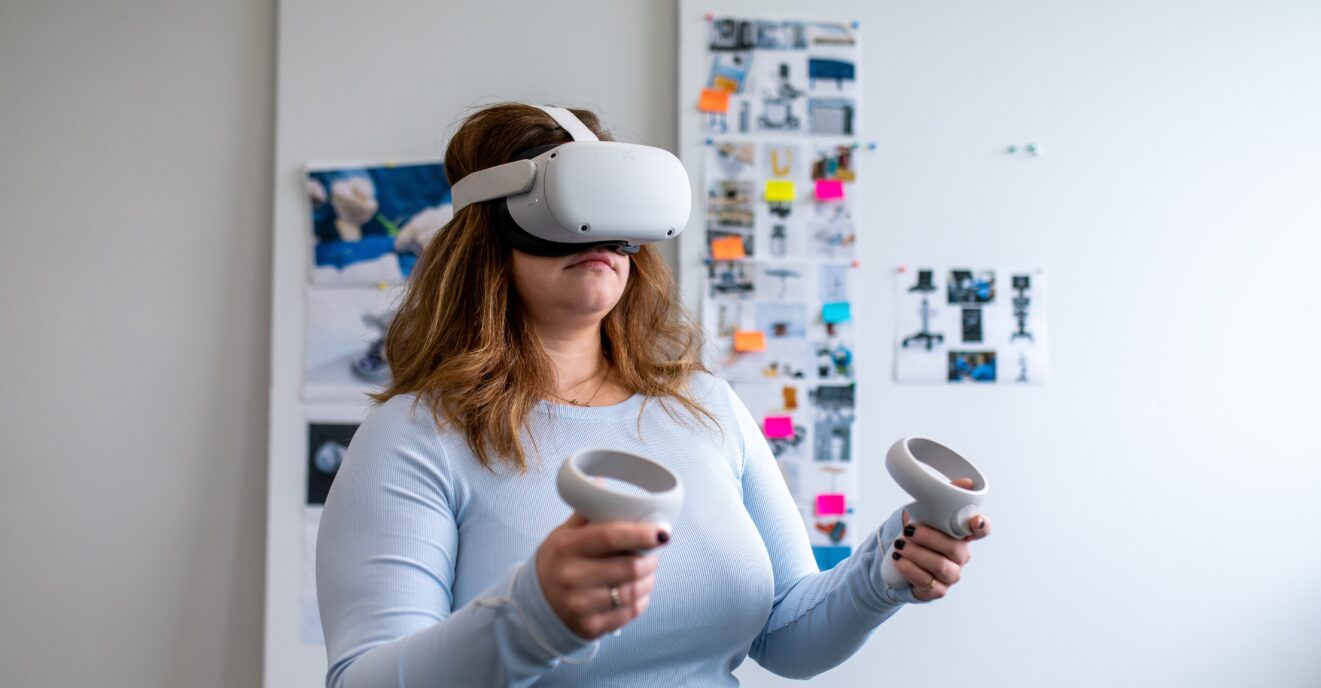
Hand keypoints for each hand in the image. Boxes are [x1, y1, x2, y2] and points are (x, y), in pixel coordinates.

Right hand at [535, 513, 667, 639]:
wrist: (536, 604)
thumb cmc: (557, 562)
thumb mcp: (563, 534)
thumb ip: (587, 512)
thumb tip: (602, 482)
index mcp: (566, 547)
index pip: (611, 537)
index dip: (641, 533)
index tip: (662, 532)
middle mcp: (571, 577)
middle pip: (629, 567)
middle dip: (650, 559)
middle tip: (653, 553)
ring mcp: (580, 605)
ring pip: (633, 591)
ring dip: (648, 579)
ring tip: (646, 572)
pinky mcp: (590, 627)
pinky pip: (630, 612)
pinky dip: (641, 600)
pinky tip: (637, 591)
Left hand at [892, 477, 990, 601]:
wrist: (896, 560)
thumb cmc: (915, 534)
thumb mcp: (924, 513)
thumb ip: (942, 498)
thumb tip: (967, 482)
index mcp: (961, 535)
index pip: (981, 530)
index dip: (981, 526)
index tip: (975, 520)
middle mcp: (961, 556)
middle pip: (956, 549)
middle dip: (930, 538)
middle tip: (908, 530)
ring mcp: (951, 575)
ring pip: (942, 567)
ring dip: (918, 554)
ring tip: (900, 545)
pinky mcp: (937, 590)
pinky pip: (928, 582)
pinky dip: (910, 569)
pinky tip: (899, 560)